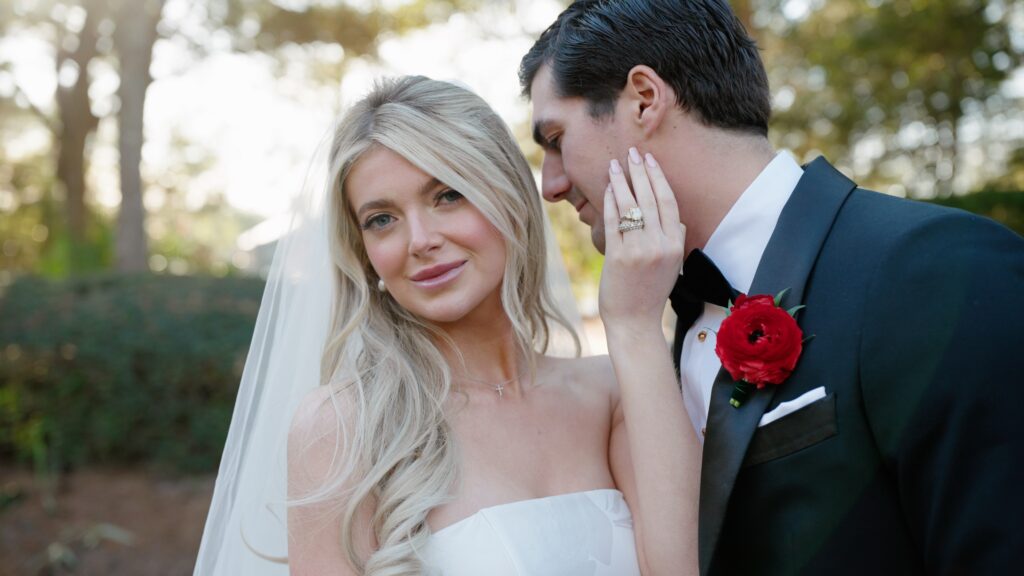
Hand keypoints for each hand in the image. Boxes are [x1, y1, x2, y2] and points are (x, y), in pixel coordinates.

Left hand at [599, 148, 685, 331]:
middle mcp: (661, 245)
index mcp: (676, 245)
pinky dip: (610, 203)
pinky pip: (614, 222)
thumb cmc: (650, 292)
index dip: (659, 179)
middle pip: (651, 199)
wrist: (634, 322)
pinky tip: (606, 189)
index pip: (669, 203)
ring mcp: (640, 250)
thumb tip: (674, 219)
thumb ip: (674, 240)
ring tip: (614, 165)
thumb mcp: (671, 265)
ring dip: (622, 182)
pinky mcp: (619, 256)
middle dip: (641, 172)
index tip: (651, 161)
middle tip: (632, 152)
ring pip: (631, 206)